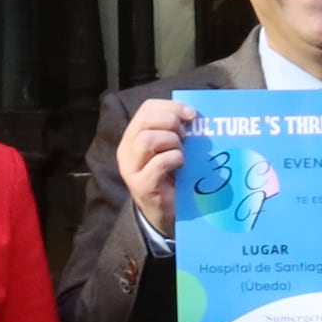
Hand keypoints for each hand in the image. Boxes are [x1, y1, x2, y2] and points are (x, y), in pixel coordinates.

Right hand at [116, 93, 192, 241]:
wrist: (164, 214)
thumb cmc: (171, 178)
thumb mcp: (169, 149)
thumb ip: (175, 132)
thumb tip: (194, 115)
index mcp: (133, 137)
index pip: (146, 109)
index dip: (171, 107)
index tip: (192, 114)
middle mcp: (127, 151)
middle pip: (146, 120)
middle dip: (171, 122)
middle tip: (186, 136)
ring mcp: (131, 169)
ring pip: (148, 138)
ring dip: (172, 142)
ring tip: (182, 153)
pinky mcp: (142, 186)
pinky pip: (159, 163)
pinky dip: (175, 159)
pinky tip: (182, 166)